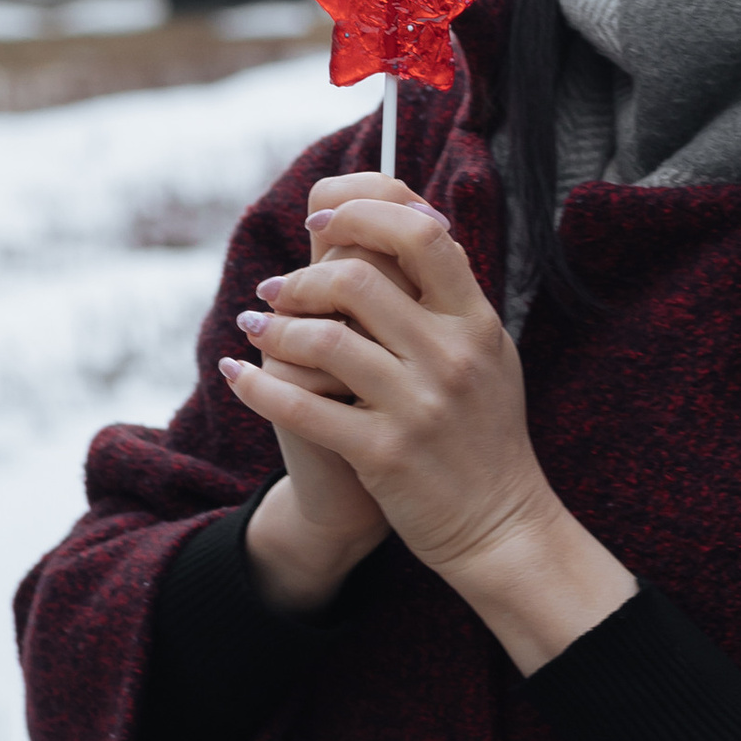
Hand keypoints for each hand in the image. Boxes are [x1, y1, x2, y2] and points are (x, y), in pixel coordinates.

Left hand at [223, 178, 634, 669]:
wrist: (501, 526)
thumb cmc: (486, 436)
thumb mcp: (490, 358)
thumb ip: (453, 300)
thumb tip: (414, 226)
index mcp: (478, 324)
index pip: (423, 235)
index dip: (364, 214)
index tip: (322, 223)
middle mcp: (452, 357)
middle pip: (360, 278)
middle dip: (301, 276)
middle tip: (273, 288)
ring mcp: (419, 406)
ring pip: (324, 339)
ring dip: (274, 327)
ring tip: (255, 326)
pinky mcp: (384, 453)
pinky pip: (302, 407)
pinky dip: (259, 387)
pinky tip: (238, 375)